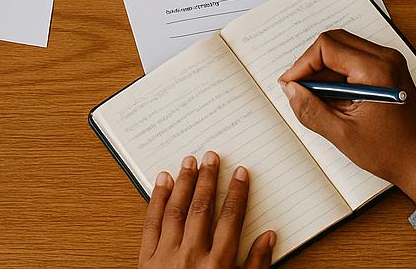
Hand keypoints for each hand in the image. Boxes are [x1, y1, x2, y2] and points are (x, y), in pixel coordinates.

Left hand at [139, 153, 274, 268]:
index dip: (237, 193)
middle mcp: (193, 257)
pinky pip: (151, 222)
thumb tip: (269, 237)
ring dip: (184, 183)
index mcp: (219, 266)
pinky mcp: (146, 259)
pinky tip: (163, 181)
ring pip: (176, 210)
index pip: (231, 220)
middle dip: (208, 179)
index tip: (240, 173)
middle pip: (203, 208)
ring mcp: (167, 256)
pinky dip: (157, 199)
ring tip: (189, 161)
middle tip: (211, 156)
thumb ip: (255, 265)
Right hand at [279, 29, 415, 204]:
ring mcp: (388, 63)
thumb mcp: (343, 135)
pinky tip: (334, 99)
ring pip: (341, 48)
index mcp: (376, 70)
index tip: (292, 84)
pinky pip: (352, 59)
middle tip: (301, 88)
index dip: (303, 64)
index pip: (326, 47)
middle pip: (333, 42)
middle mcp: (385, 59)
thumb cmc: (392, 152)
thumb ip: (310, 110)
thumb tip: (290, 91)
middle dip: (311, 64)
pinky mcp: (386, 69)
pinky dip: (336, 74)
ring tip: (319, 98)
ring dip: (323, 70)